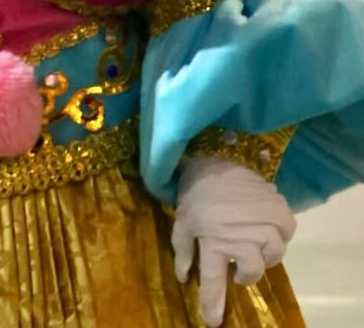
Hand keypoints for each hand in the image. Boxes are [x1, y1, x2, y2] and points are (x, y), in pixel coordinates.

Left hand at [171, 156, 295, 326]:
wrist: (211, 157)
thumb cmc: (194, 191)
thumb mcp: (182, 221)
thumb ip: (182, 251)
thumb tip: (183, 277)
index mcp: (212, 240)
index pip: (212, 281)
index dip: (213, 303)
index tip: (213, 322)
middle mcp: (240, 237)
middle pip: (251, 272)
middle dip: (243, 274)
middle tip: (235, 264)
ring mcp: (261, 223)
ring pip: (272, 255)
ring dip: (262, 254)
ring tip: (250, 242)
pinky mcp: (277, 207)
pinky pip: (288, 232)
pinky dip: (280, 233)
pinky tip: (266, 226)